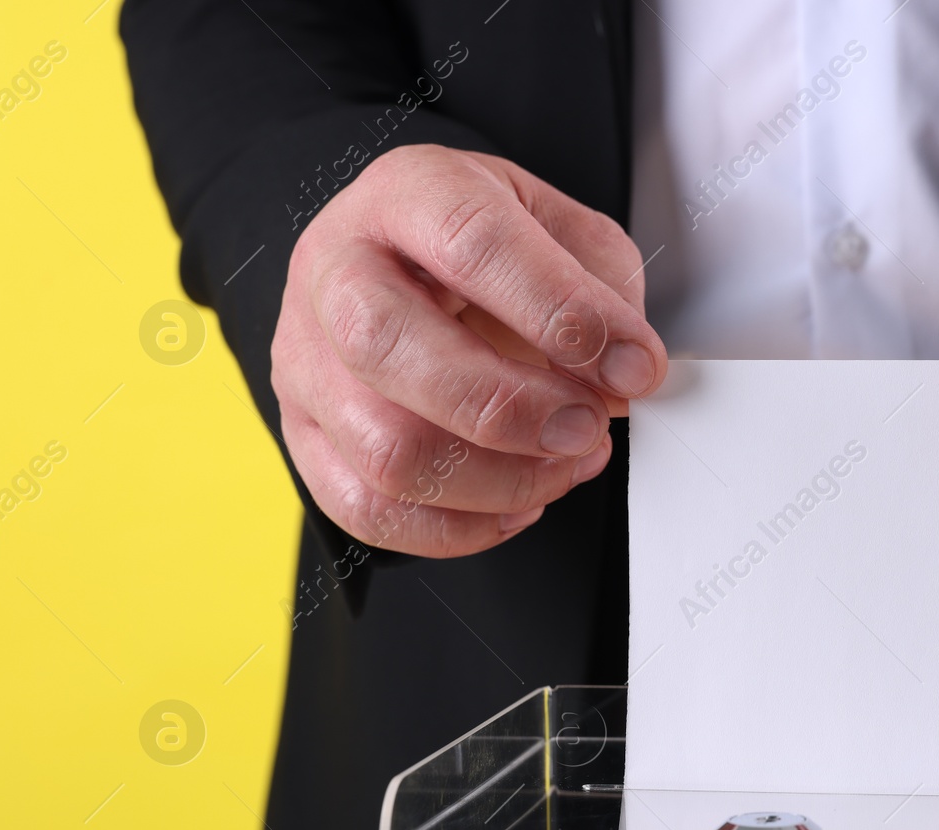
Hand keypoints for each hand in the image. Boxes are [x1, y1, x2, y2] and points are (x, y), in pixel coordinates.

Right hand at [271, 144, 665, 555]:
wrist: (408, 256)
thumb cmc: (483, 244)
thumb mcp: (560, 229)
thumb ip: (601, 289)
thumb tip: (621, 373)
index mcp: (407, 194)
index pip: (471, 244)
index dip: (562, 313)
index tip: (633, 364)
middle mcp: (337, 270)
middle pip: (391, 350)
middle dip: (512, 409)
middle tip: (588, 425)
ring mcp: (307, 357)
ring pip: (385, 448)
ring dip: (500, 480)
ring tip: (566, 464)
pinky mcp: (305, 432)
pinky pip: (367, 509)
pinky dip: (458, 527)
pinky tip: (516, 503)